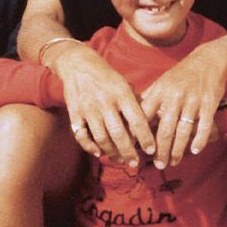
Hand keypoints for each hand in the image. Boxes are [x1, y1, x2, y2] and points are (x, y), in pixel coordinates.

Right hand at [51, 42, 154, 165]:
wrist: (77, 64)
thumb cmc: (106, 76)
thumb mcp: (123, 83)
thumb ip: (134, 103)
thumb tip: (150, 123)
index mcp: (121, 93)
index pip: (137, 119)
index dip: (145, 137)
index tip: (151, 150)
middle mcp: (105, 102)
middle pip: (119, 134)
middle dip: (128, 152)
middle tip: (135, 163)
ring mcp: (88, 108)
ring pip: (101, 138)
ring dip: (111, 152)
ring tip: (119, 159)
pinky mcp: (75, 113)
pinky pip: (81, 136)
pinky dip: (89, 147)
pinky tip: (98, 152)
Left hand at [139, 42, 226, 167]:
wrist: (208, 60)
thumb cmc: (181, 74)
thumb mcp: (162, 82)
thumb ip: (149, 98)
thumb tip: (131, 115)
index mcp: (159, 92)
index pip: (145, 117)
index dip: (139, 135)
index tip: (135, 150)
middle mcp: (174, 97)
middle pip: (164, 130)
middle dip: (160, 151)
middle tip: (158, 165)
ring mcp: (192, 100)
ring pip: (183, 131)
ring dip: (177, 150)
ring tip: (172, 162)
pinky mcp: (208, 103)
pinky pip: (203, 125)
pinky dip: (199, 140)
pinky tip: (194, 151)